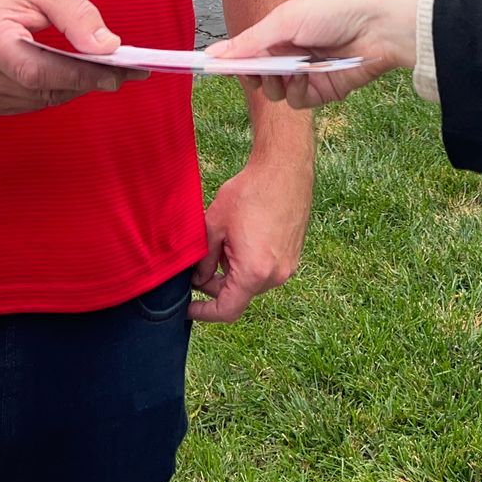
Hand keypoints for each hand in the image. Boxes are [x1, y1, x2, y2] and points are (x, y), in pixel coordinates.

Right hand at [0, 0, 144, 115]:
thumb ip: (76, 14)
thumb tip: (107, 47)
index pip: (39, 71)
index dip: (81, 75)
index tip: (120, 74)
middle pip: (44, 89)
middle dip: (88, 79)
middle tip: (129, 70)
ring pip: (42, 99)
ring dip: (74, 85)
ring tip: (104, 68)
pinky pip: (31, 102)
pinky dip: (55, 89)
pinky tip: (69, 72)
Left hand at [191, 158, 312, 322]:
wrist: (283, 169)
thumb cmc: (249, 192)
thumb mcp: (214, 226)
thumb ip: (203, 260)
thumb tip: (198, 279)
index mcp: (254, 272)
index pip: (227, 310)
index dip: (204, 312)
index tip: (189, 308)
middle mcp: (275, 275)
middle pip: (239, 295)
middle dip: (216, 285)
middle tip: (199, 265)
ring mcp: (288, 266)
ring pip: (252, 282)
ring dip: (233, 272)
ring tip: (223, 243)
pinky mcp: (293, 255)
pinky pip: (266, 270)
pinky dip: (250, 263)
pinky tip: (241, 238)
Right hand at [206, 0, 419, 108]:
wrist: (378, 26)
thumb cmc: (334, 11)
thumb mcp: (285, 21)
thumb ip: (249, 42)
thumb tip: (213, 54)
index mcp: (279, 32)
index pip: (246, 52)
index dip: (232, 61)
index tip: (212, 68)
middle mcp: (290, 54)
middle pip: (256, 75)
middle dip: (255, 74)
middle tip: (260, 69)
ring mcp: (306, 74)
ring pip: (274, 92)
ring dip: (277, 83)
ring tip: (292, 68)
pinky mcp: (322, 91)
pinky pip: (296, 102)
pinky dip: (298, 91)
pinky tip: (308, 76)